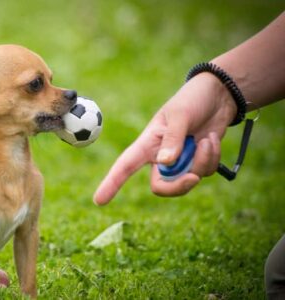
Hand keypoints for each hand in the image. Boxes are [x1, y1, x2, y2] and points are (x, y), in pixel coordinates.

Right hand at [94, 73, 236, 204]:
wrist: (218, 95)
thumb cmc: (192, 99)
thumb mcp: (180, 115)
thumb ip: (173, 139)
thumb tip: (165, 163)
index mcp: (148, 143)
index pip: (125, 166)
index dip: (111, 183)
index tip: (99, 200)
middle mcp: (160, 156)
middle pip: (162, 187)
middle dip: (179, 185)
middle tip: (194, 177)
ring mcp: (180, 161)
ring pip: (188, 180)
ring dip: (202, 161)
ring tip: (207, 139)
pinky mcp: (197, 161)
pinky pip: (205, 172)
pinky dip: (212, 157)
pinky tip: (211, 139)